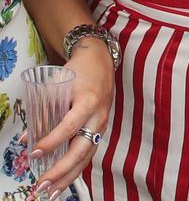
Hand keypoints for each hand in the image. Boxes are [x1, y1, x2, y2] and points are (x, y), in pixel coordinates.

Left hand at [31, 42, 113, 198]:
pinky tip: (64, 181)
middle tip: (41, 184)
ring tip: (51, 192)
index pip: (69, 127)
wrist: (102, 61)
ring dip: (69, 176)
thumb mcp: (58, 84)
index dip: (51, 142)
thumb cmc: (79, 71)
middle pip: (81, 149)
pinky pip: (89, 153)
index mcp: (89, 102)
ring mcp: (102, 124)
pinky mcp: (101, 130)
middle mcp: (99, 116)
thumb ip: (42, 110)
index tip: (33, 154)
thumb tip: (25, 139)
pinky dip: (76, 169)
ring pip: (87, 156)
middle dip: (61, 170)